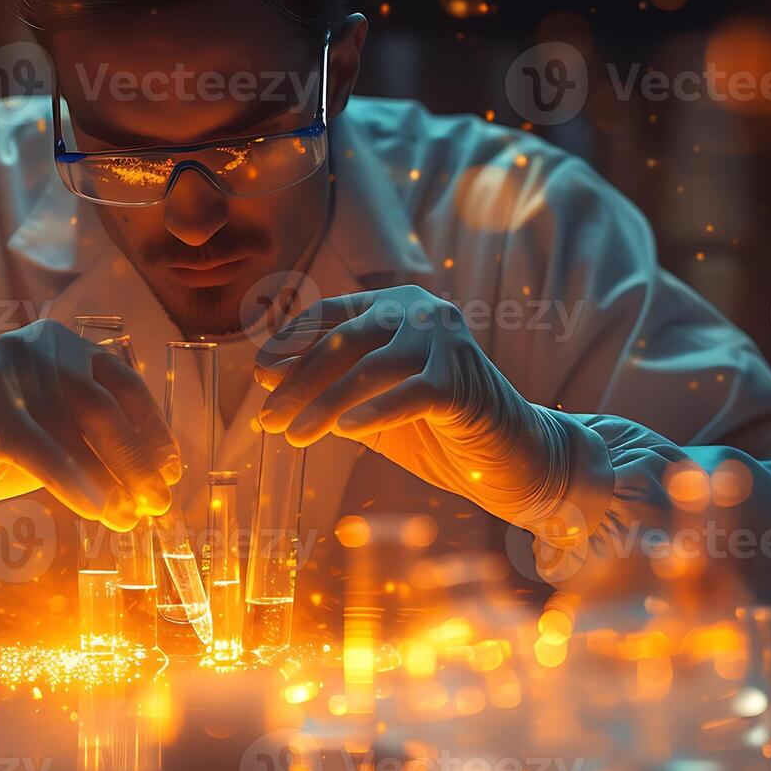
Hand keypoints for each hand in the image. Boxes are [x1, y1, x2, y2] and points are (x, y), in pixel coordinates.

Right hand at [0, 321, 179, 530]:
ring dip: (111, 481)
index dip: (154, 432)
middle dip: (138, 462)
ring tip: (127, 519)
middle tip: (156, 507)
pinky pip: (36, 446)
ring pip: (77, 428)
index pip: (125, 385)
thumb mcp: (50, 437)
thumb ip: (92, 442)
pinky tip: (95, 509)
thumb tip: (153, 481)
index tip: (171, 475)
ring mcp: (2, 369)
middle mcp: (35, 345)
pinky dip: (72, 479)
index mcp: (61, 344)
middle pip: (106, 408)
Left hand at [254, 286, 583, 531]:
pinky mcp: (464, 384)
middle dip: (298, 381)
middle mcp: (422, 313)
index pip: (331, 314)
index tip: (260, 373)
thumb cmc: (438, 433)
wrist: (511, 461)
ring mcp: (446, 344)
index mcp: (397, 308)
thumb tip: (268, 376)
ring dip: (324, 405)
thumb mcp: (371, 408)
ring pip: (370, 368)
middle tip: (267, 419)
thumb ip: (329, 388)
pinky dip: (376, 412)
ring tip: (292, 436)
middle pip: (344, 340)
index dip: (290, 341)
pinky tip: (346, 432)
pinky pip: (411, 394)